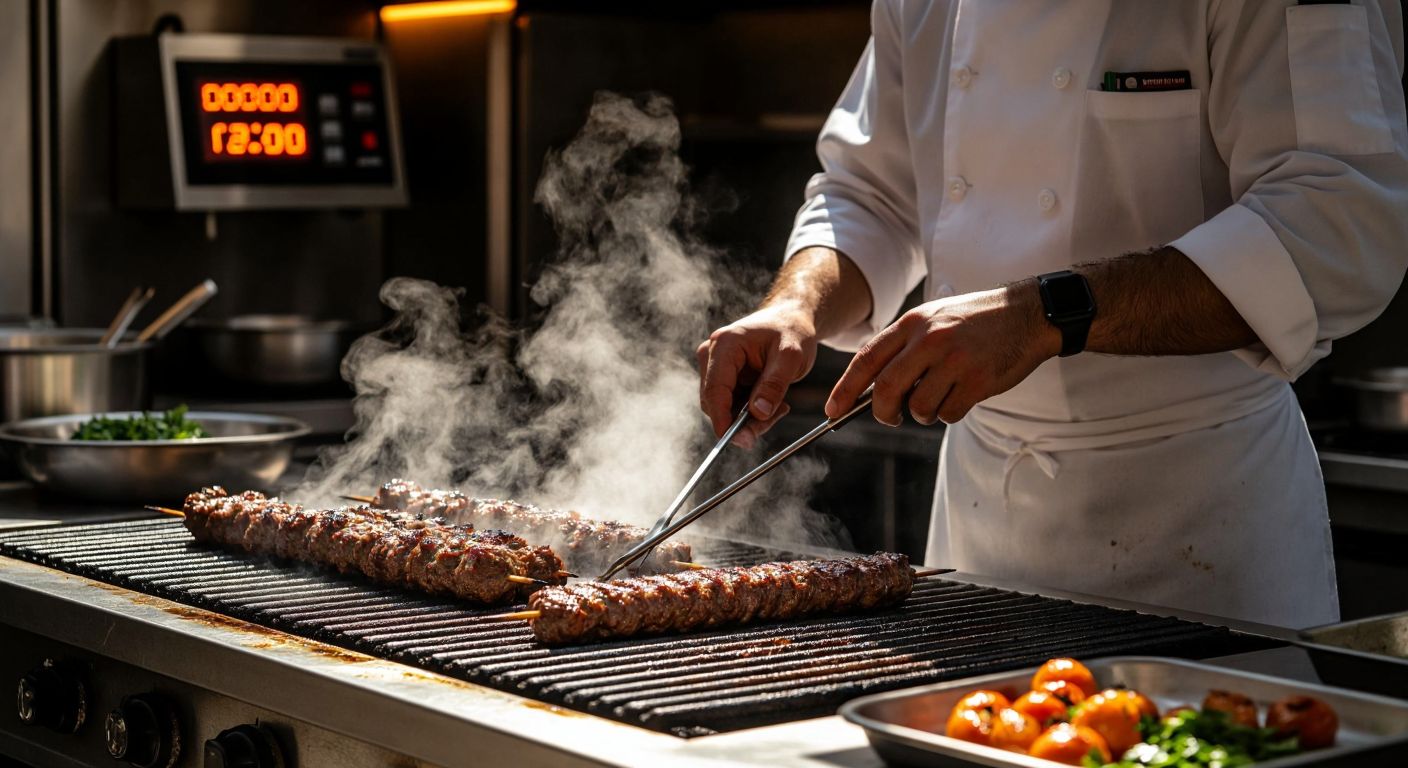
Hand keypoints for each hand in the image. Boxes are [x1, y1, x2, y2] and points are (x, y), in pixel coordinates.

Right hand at [697, 304, 819, 447]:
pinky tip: (773, 403)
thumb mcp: (791, 356)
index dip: (722, 418)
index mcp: (724, 344)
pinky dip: (751, 411)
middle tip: (776, 418)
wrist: (790, 319)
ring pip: (723, 408)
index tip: (735, 440)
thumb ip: (774, 384)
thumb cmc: (791, 331)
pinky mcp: (723, 377)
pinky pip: (731, 405)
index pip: (715, 389)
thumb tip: (758, 414)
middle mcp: (712, 354)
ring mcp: (715, 366)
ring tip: (780, 406)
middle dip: (742, 420)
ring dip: (749, 417)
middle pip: (716, 402)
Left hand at [825, 284, 1059, 425]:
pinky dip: (950, 413)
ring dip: (923, 413)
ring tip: (940, 397)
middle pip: (886, 389)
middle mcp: (930, 340)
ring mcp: (955, 360)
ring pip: (919, 407)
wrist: (1027, 314)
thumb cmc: (975, 322)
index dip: (845, 389)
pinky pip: (949, 413)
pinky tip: (962, 396)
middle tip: (891, 418)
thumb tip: (871, 391)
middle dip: (882, 413)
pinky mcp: (978, 380)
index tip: (833, 411)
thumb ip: (903, 348)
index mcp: (913, 323)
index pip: (866, 359)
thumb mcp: (933, 319)